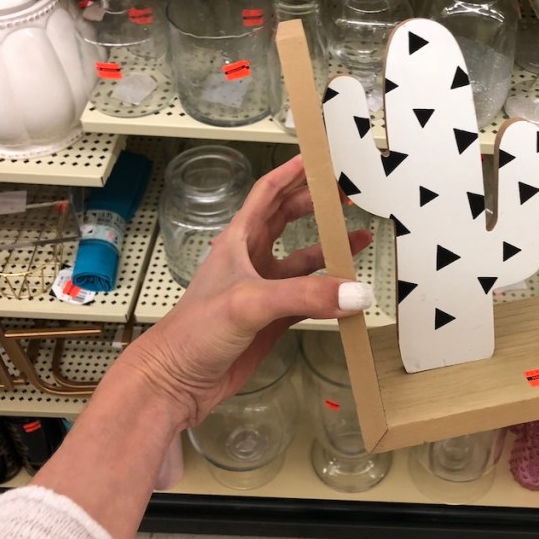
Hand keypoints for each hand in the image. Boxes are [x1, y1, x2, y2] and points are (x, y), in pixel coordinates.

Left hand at [114, 154, 372, 428]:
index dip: (292, 172)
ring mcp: (263, 289)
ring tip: (360, 237)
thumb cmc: (194, 332)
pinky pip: (309, 297)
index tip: (319, 157)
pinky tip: (350, 289)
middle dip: (316, 204)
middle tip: (348, 195)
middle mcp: (250, 259)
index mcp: (237, 241)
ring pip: (303, 259)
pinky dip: (331, 291)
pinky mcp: (273, 318)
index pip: (267, 193)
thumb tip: (355, 291)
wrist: (177, 381)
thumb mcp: (249, 303)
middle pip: (287, 218)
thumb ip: (304, 295)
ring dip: (330, 248)